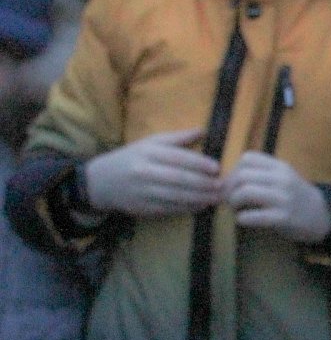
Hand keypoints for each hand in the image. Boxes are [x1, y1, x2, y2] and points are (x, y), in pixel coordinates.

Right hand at [84, 128, 220, 216]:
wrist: (101, 181)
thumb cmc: (132, 157)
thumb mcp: (150, 142)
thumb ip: (177, 138)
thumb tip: (203, 130)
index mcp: (148, 153)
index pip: (178, 158)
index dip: (199, 164)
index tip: (217, 168)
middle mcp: (144, 172)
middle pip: (179, 179)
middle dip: (203, 183)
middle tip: (221, 186)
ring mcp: (142, 192)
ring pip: (175, 196)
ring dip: (199, 198)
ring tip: (216, 197)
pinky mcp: (142, 207)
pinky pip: (169, 209)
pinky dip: (187, 208)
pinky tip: (201, 206)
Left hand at [222, 152, 330, 243]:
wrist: (320, 215)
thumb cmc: (295, 195)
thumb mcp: (283, 176)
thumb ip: (261, 173)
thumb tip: (228, 178)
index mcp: (280, 166)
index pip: (248, 158)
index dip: (234, 170)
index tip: (233, 183)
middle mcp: (282, 179)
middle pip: (242, 176)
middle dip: (229, 188)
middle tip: (229, 199)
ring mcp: (283, 198)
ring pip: (245, 193)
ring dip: (233, 202)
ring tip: (236, 208)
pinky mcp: (282, 217)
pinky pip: (251, 216)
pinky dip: (241, 218)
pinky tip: (244, 220)